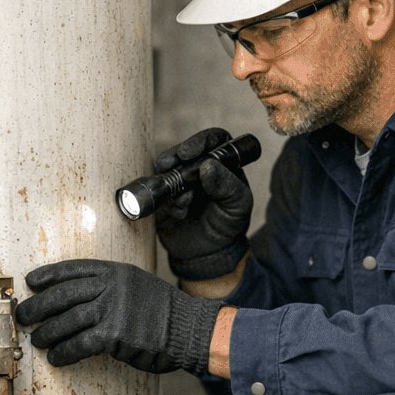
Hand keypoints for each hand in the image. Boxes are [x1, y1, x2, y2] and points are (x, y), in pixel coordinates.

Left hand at [14, 258, 221, 373]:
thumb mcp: (137, 284)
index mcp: (116, 270)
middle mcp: (112, 286)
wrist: (188, 329)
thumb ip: (110, 286)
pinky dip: (64, 353)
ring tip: (38, 340)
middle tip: (23, 315)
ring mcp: (113, 309)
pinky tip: (56, 358)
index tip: (31, 281)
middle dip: (37, 306)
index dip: (49, 275)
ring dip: (47, 333)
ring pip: (67, 321)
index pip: (74, 269)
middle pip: (63, 294)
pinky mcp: (114, 334)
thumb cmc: (162, 311)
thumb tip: (76, 299)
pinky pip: (79, 344)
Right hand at [154, 128, 252, 280]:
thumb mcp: (237, 206)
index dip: (202, 140)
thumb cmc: (227, 225)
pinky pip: (158, 189)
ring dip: (172, 180)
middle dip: (175, 154)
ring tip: (184, 200)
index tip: (189, 152)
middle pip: (185, 149)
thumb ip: (227, 185)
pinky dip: (166, 199)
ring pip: (168, 167)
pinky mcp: (164, 195)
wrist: (208, 254)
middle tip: (170, 163)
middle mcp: (200, 167)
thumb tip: (208, 166)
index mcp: (223, 164)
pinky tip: (179, 212)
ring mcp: (180, 180)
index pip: (214, 140)